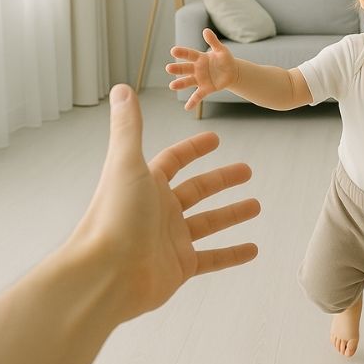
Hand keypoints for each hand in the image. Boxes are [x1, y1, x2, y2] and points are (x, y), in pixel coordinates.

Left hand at [69, 84, 259, 321]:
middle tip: (248, 171)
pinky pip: (213, 258)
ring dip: (232, 214)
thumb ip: (128, 127)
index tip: (216, 139)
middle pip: (197, 190)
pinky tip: (254, 250)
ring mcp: (171, 239)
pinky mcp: (181, 266)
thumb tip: (120, 88)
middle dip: (223, 180)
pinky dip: (233, 254)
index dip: (194, 149)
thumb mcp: (126, 163)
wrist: (106, 274)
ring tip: (257, 205)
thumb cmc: (115, 216)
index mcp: (146, 184)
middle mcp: (159, 210)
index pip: (174, 161)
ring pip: (208, 223)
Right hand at [167, 28, 238, 109]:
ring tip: (172, 86)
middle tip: (168, 68)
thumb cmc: (225, 59)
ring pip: (188, 82)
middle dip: (177, 68)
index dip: (182, 52)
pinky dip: (193, 102)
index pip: (189, 54)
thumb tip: (206, 30)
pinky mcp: (205, 89)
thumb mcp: (222, 50)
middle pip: (185, 68)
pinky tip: (187, 108)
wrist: (232, 72)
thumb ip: (213, 42)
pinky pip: (198, 96)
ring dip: (180, 84)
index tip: (173, 50)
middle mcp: (197, 69)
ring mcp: (200, 79)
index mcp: (200, 58)